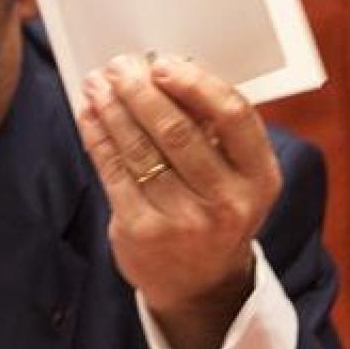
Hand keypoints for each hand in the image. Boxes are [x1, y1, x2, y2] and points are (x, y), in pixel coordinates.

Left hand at [76, 53, 281, 348]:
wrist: (199, 284)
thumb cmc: (216, 211)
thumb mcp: (238, 178)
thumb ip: (215, 132)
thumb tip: (169, 73)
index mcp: (260, 177)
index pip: (233, 117)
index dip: (196, 84)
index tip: (164, 64)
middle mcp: (226, 201)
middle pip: (178, 131)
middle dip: (142, 92)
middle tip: (119, 67)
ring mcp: (183, 220)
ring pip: (140, 149)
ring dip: (113, 110)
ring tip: (97, 85)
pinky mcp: (141, 232)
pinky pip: (114, 172)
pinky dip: (98, 138)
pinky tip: (89, 116)